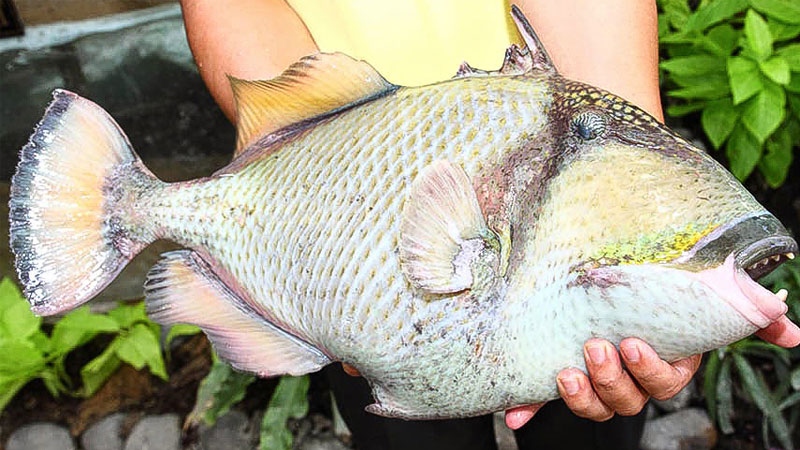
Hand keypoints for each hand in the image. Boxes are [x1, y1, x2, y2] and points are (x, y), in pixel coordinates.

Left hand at [505, 313, 799, 429]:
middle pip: (627, 400)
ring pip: (594, 406)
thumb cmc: (661, 298)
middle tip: (597, 345)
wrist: (615, 292)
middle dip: (612, 378)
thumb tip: (791, 331)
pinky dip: (529, 408)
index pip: (662, 383)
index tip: (630, 342)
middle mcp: (632, 381)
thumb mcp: (699, 298)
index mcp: (665, 366)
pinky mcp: (566, 378)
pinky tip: (514, 413)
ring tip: (566, 369)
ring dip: (579, 396)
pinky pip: (546, 401)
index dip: (647, 369)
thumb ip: (745, 314)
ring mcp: (598, 383)